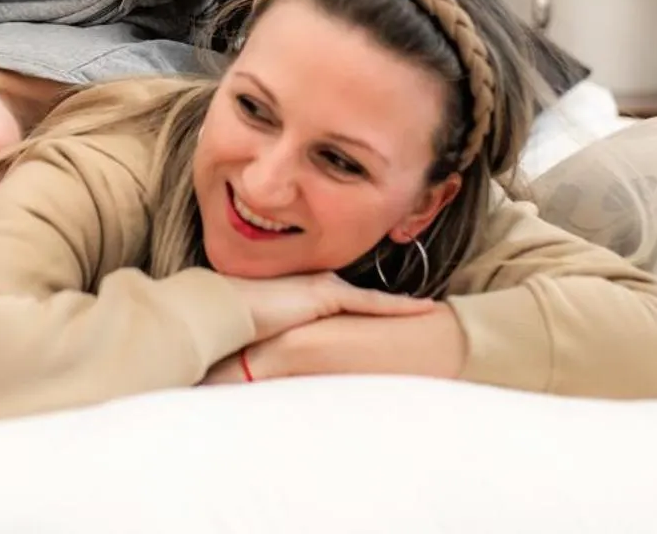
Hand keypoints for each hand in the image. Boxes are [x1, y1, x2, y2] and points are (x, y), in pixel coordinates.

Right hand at [203, 306, 464, 384]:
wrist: (222, 312)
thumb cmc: (236, 328)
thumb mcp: (267, 339)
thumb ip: (284, 347)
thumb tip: (289, 370)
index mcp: (304, 295)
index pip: (346, 305)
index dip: (370, 312)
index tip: (392, 317)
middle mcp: (319, 286)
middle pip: (366, 302)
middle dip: (393, 309)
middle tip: (426, 313)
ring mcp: (325, 288)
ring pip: (375, 302)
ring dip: (402, 309)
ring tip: (435, 312)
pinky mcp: (329, 295)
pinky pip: (374, 303)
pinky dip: (400, 307)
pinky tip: (426, 309)